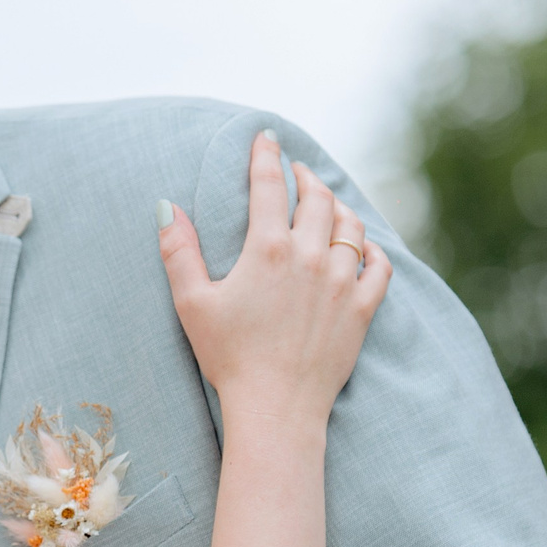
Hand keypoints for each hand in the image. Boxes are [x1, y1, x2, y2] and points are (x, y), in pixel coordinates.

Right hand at [158, 131, 389, 429]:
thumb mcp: (192, 303)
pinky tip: (362, 248)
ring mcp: (343, 281)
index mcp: (268, 250)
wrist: (276, 408)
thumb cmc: (228, 358)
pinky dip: (372, 249)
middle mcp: (312, 257)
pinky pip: (379, 265)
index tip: (266, 138)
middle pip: (317, 198)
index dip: (266, 156)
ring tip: (327, 204)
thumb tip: (167, 206)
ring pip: (351, 226)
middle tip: (298, 172)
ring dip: (338, 208)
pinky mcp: (362, 309)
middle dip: (306, 177)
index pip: (269, 185)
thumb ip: (179, 251)